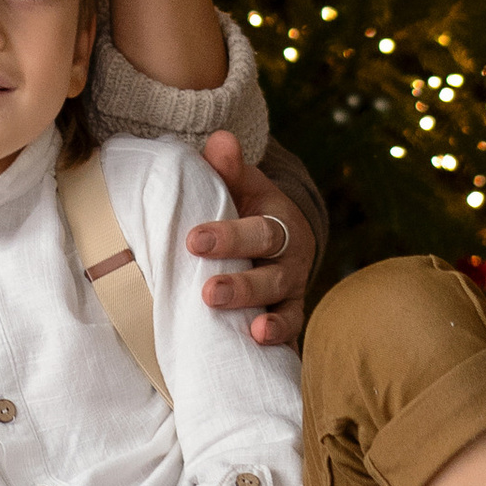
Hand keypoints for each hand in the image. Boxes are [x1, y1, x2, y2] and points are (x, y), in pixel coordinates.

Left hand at [186, 129, 314, 349]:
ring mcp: (292, 288)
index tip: (193, 240)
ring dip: (264, 317)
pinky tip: (262, 345)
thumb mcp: (241, 184)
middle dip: (243, 284)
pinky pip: (291, 329)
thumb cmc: (249, 207)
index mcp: (280, 221)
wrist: (277, 232)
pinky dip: (280, 338)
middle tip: (209, 293)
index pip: (260, 230)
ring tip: (247, 330)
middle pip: (273, 272)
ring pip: (283, 303)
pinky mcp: (290, 312)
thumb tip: (220, 140)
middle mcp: (292, 257)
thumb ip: (228, 167)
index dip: (229, 236)